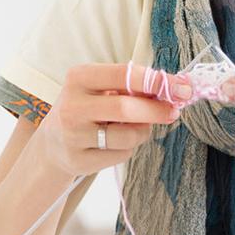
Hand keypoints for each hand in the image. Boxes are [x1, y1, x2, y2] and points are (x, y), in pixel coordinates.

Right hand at [35, 62, 188, 176]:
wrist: (52, 144)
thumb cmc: (86, 109)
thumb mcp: (99, 89)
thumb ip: (131, 88)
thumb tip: (174, 90)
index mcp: (78, 78)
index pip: (123, 74)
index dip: (156, 81)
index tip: (181, 87)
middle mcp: (72, 105)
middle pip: (127, 108)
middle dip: (157, 111)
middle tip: (173, 111)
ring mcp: (73, 135)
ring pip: (128, 135)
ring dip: (142, 132)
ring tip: (134, 128)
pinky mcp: (78, 159)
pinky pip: (121, 155)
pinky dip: (128, 149)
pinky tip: (115, 144)